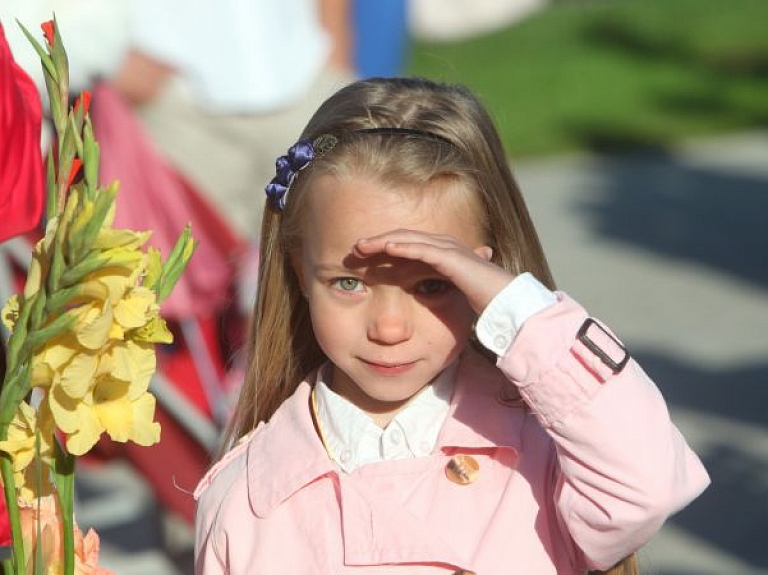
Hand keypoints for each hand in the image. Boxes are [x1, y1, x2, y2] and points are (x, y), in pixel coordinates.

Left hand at [354, 229, 513, 313]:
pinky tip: (387, 249)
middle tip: (355, 247)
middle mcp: (446, 246)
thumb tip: (421, 298)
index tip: (363, 255)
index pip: (408, 244)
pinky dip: (405, 248)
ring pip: (410, 239)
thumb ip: (437, 290)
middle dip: (379, 240)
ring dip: (384, 241)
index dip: (384, 246)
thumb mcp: (452, 294)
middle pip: (404, 237)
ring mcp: (451, 250)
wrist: (510, 305)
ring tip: (362, 246)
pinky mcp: (455, 260)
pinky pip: (425, 250)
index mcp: (444, 253)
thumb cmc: (484, 302)